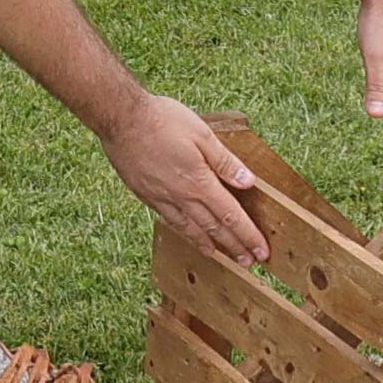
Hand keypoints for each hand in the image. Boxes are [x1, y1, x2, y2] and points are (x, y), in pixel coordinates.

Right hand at [104, 91, 262, 261]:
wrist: (121, 119)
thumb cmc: (162, 121)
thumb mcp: (202, 135)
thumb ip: (225, 161)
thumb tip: (248, 181)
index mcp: (200, 182)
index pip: (231, 215)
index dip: (248, 235)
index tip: (261, 251)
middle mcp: (182, 196)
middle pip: (213, 228)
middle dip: (234, 246)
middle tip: (249, 262)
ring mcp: (162, 198)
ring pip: (190, 229)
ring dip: (208, 245)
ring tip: (221, 256)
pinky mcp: (146, 195)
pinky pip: (170, 221)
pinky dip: (184, 233)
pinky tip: (188, 234)